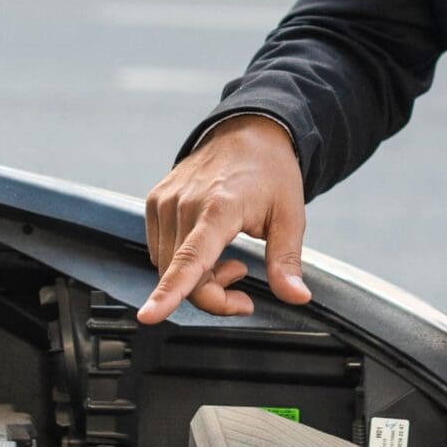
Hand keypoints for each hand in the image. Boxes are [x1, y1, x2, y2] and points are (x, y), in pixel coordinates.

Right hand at [139, 114, 309, 322]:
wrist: (248, 131)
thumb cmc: (270, 171)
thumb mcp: (290, 216)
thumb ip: (287, 261)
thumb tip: (296, 296)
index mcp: (220, 207)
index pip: (190, 259)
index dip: (169, 292)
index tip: (150, 315)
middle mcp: (185, 203)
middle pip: (184, 276)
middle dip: (214, 293)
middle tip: (243, 274)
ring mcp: (166, 201)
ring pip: (169, 267)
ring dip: (199, 277)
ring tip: (230, 255)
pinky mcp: (155, 200)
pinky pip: (161, 251)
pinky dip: (183, 261)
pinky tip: (208, 245)